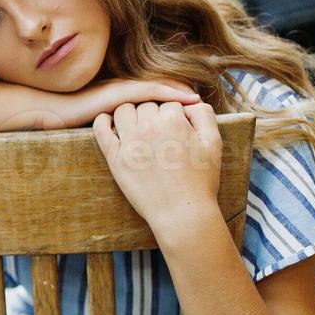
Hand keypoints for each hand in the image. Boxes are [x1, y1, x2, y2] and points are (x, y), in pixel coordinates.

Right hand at [62, 77, 200, 128]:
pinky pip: (149, 92)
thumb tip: (136, 138)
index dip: (180, 100)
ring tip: (201, 102)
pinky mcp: (118, 94)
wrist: (53, 112)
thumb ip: (120, 125)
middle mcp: (128, 88)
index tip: (198, 110)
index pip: (160, 95)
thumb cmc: (74, 122)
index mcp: (127, 96)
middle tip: (206, 106)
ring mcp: (123, 90)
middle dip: (185, 97)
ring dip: (182, 94)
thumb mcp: (104, 125)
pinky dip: (170, 94)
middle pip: (165, 90)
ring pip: (161, 88)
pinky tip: (185, 100)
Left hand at [93, 100, 222, 238]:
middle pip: (146, 105)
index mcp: (172, 121)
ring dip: (132, 113)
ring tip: (140, 126)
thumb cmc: (201, 180)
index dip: (175, 113)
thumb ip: (204, 115)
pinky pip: (101, 129)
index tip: (178, 127)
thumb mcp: (214, 143)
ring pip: (123, 110)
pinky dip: (103, 120)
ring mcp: (129, 143)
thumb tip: (190, 102)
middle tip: (162, 131)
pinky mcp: (115, 158)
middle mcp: (148, 128)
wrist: (182, 213)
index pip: (169, 102)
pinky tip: (110, 122)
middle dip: (155, 113)